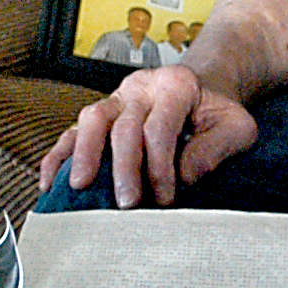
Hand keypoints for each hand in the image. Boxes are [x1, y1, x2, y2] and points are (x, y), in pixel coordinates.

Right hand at [37, 62, 260, 206]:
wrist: (203, 95)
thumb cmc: (217, 116)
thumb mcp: (236, 128)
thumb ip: (215, 148)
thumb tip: (184, 176)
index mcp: (176, 84)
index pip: (159, 127)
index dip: (160, 165)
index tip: (166, 198)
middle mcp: (141, 87)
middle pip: (123, 126)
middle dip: (124, 168)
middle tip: (126, 203)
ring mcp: (116, 99)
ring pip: (91, 119)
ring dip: (84, 155)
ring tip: (80, 186)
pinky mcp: (99, 115)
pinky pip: (71, 131)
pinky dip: (59, 155)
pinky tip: (51, 181)